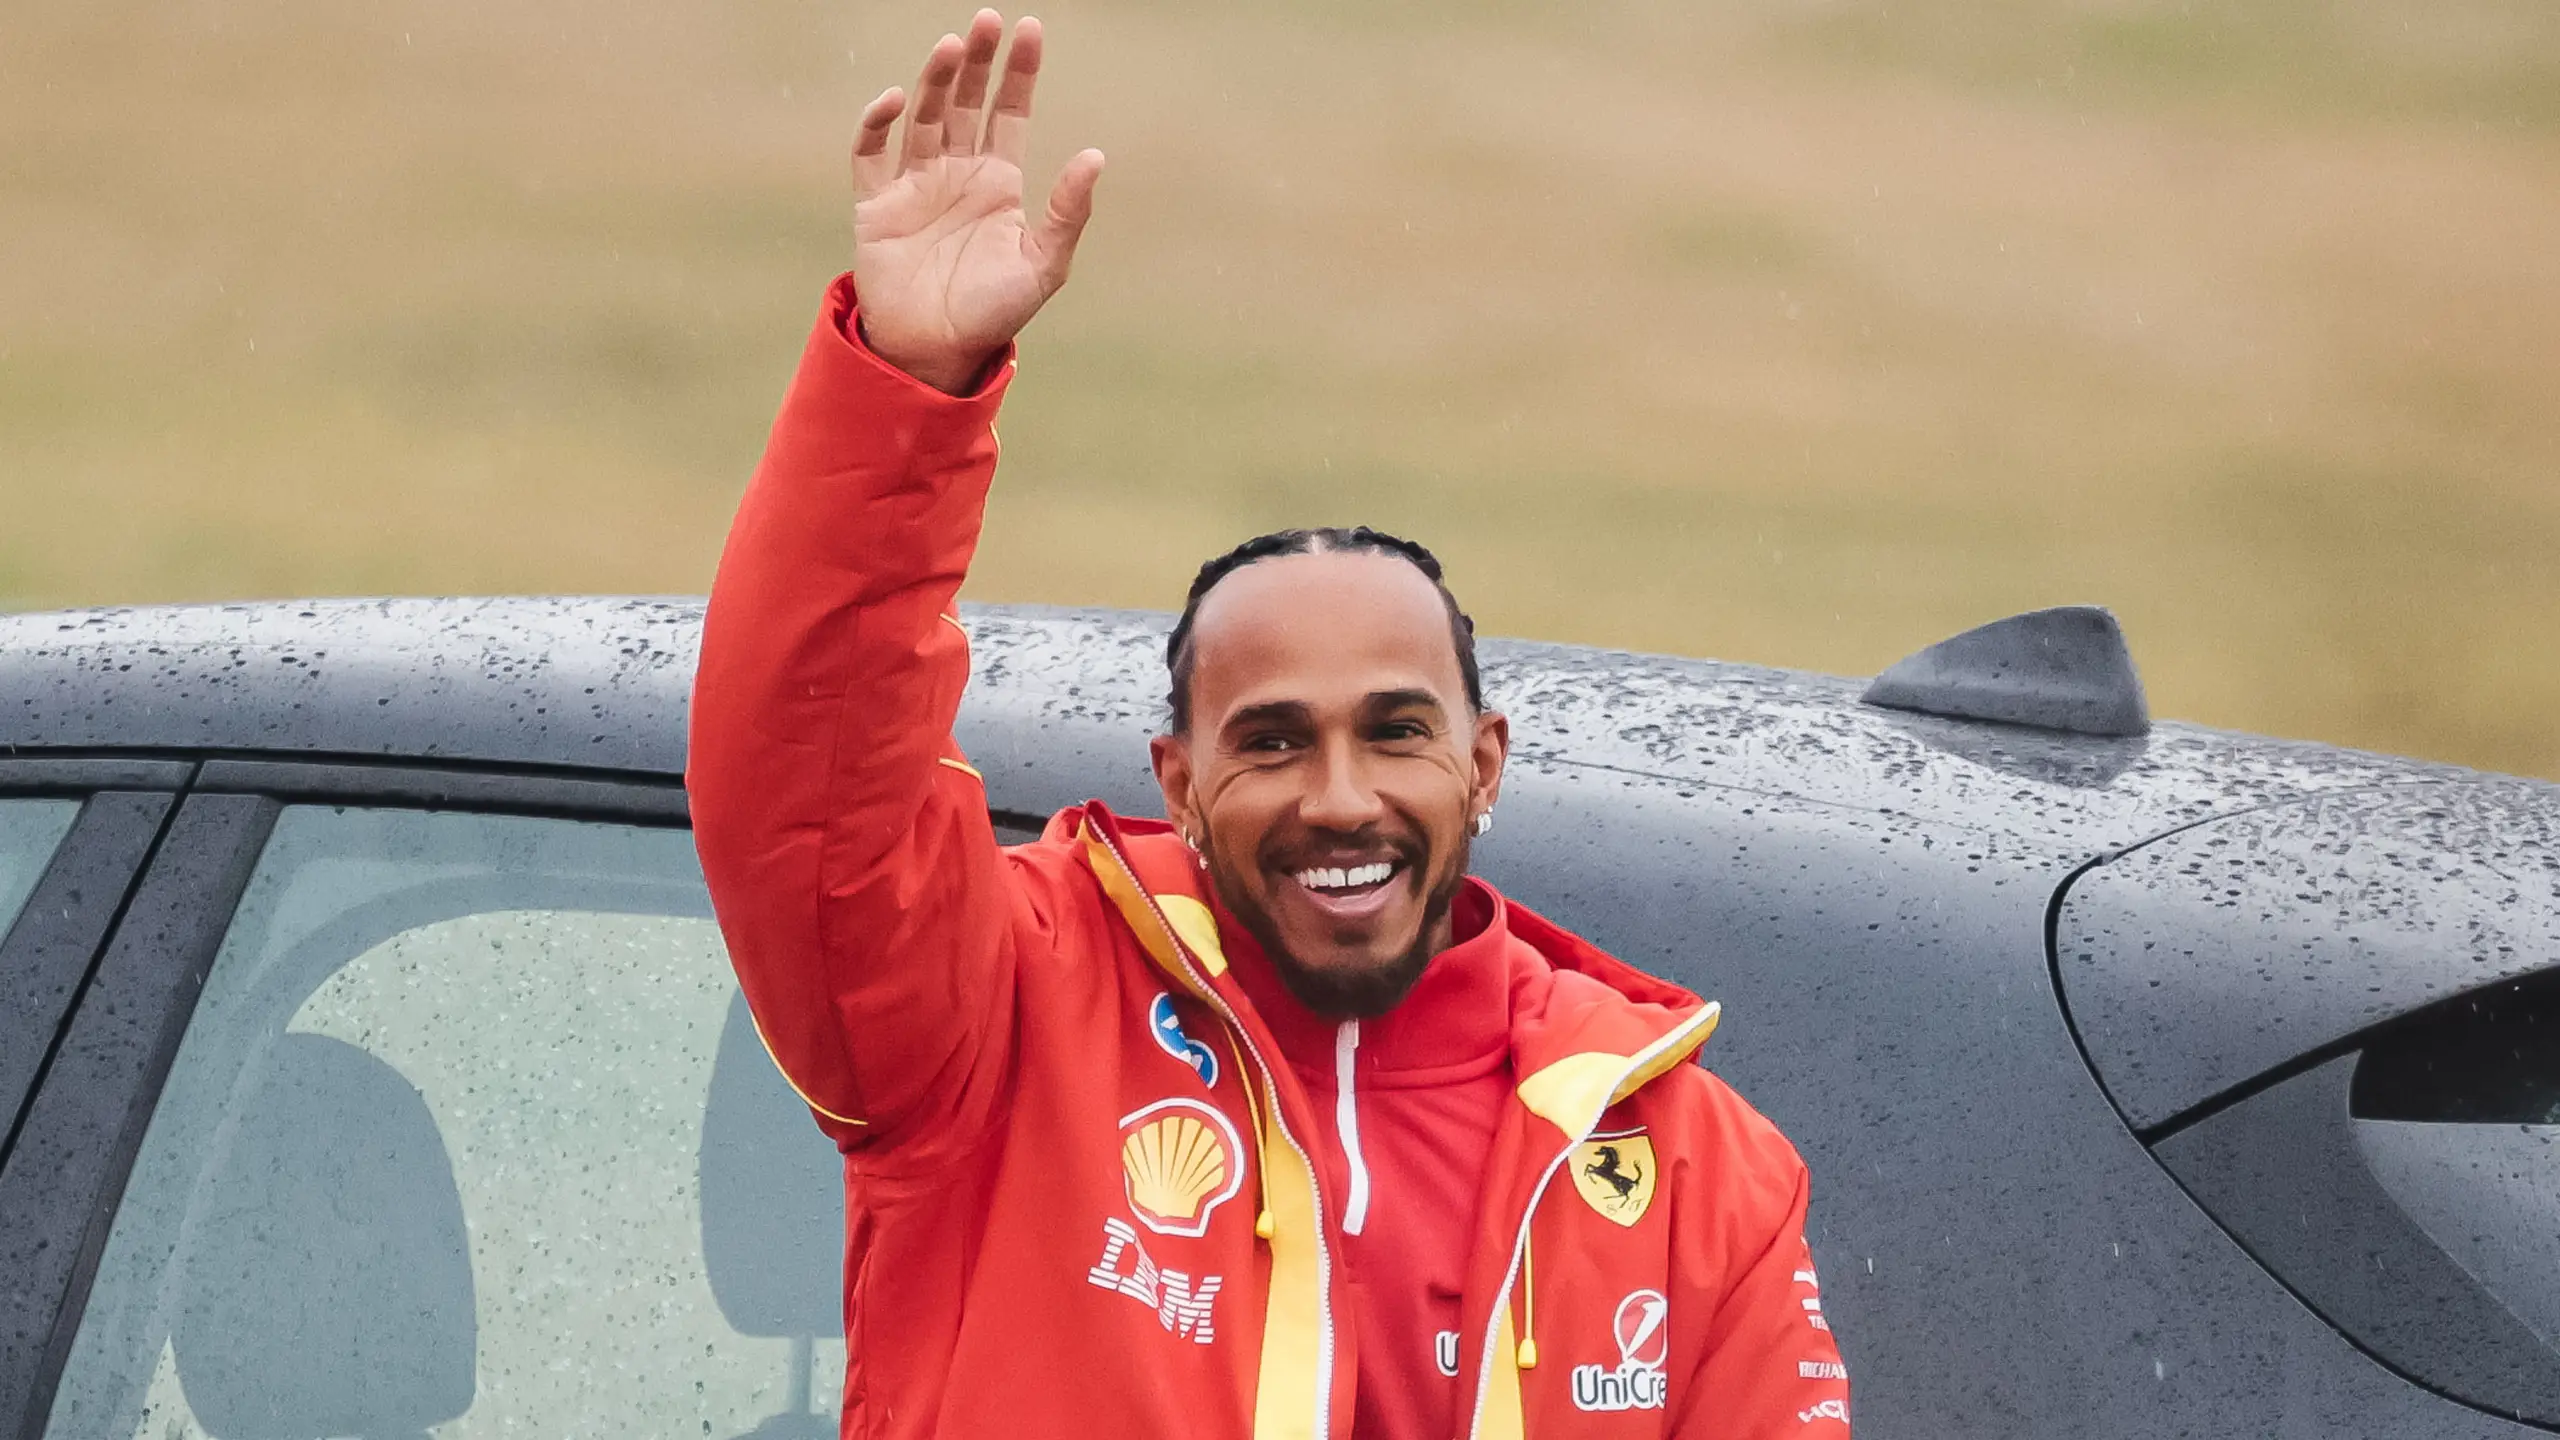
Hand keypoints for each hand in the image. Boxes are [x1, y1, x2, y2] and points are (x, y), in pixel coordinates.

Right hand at [850, 11, 1104, 393]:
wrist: (936, 353)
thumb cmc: (994, 314)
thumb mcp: (1043, 265)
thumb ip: (1067, 212)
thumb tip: (1095, 155)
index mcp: (998, 183)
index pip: (1010, 113)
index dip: (1018, 73)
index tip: (1028, 30)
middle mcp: (956, 174)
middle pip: (967, 102)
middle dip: (976, 62)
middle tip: (987, 21)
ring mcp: (914, 185)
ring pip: (924, 117)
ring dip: (936, 81)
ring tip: (952, 46)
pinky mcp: (876, 204)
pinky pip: (870, 153)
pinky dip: (878, 124)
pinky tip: (897, 101)